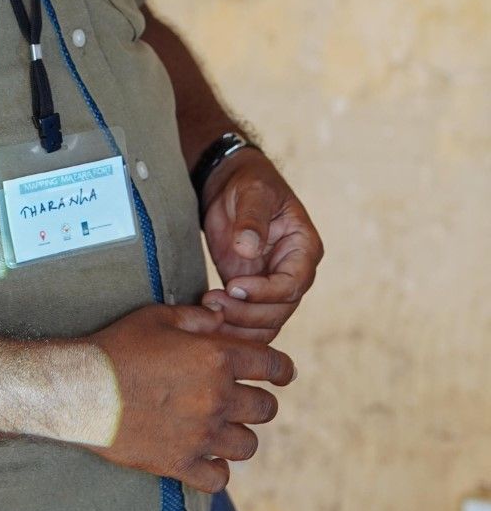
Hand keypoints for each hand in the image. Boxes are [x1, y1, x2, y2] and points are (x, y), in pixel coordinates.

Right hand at [82, 302, 295, 492]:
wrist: (81, 388)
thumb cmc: (118, 346)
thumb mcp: (158, 317)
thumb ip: (198, 318)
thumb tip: (223, 320)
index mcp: (216, 358)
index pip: (273, 366)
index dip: (282, 369)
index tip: (281, 374)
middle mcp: (217, 398)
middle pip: (266, 409)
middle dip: (257, 401)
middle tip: (239, 399)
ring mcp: (201, 435)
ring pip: (248, 445)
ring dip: (238, 435)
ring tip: (219, 428)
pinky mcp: (180, 463)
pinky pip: (220, 478)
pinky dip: (216, 470)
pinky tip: (203, 457)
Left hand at [199, 149, 322, 341]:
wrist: (231, 186)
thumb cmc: (250, 183)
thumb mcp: (253, 193)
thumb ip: (253, 219)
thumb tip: (249, 248)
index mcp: (304, 249)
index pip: (293, 284)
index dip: (265, 292)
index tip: (233, 286)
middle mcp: (294, 272)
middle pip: (280, 311)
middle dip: (246, 313)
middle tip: (212, 302)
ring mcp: (273, 286)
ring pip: (266, 324)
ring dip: (237, 325)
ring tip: (207, 309)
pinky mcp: (252, 293)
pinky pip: (248, 322)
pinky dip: (230, 326)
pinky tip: (206, 316)